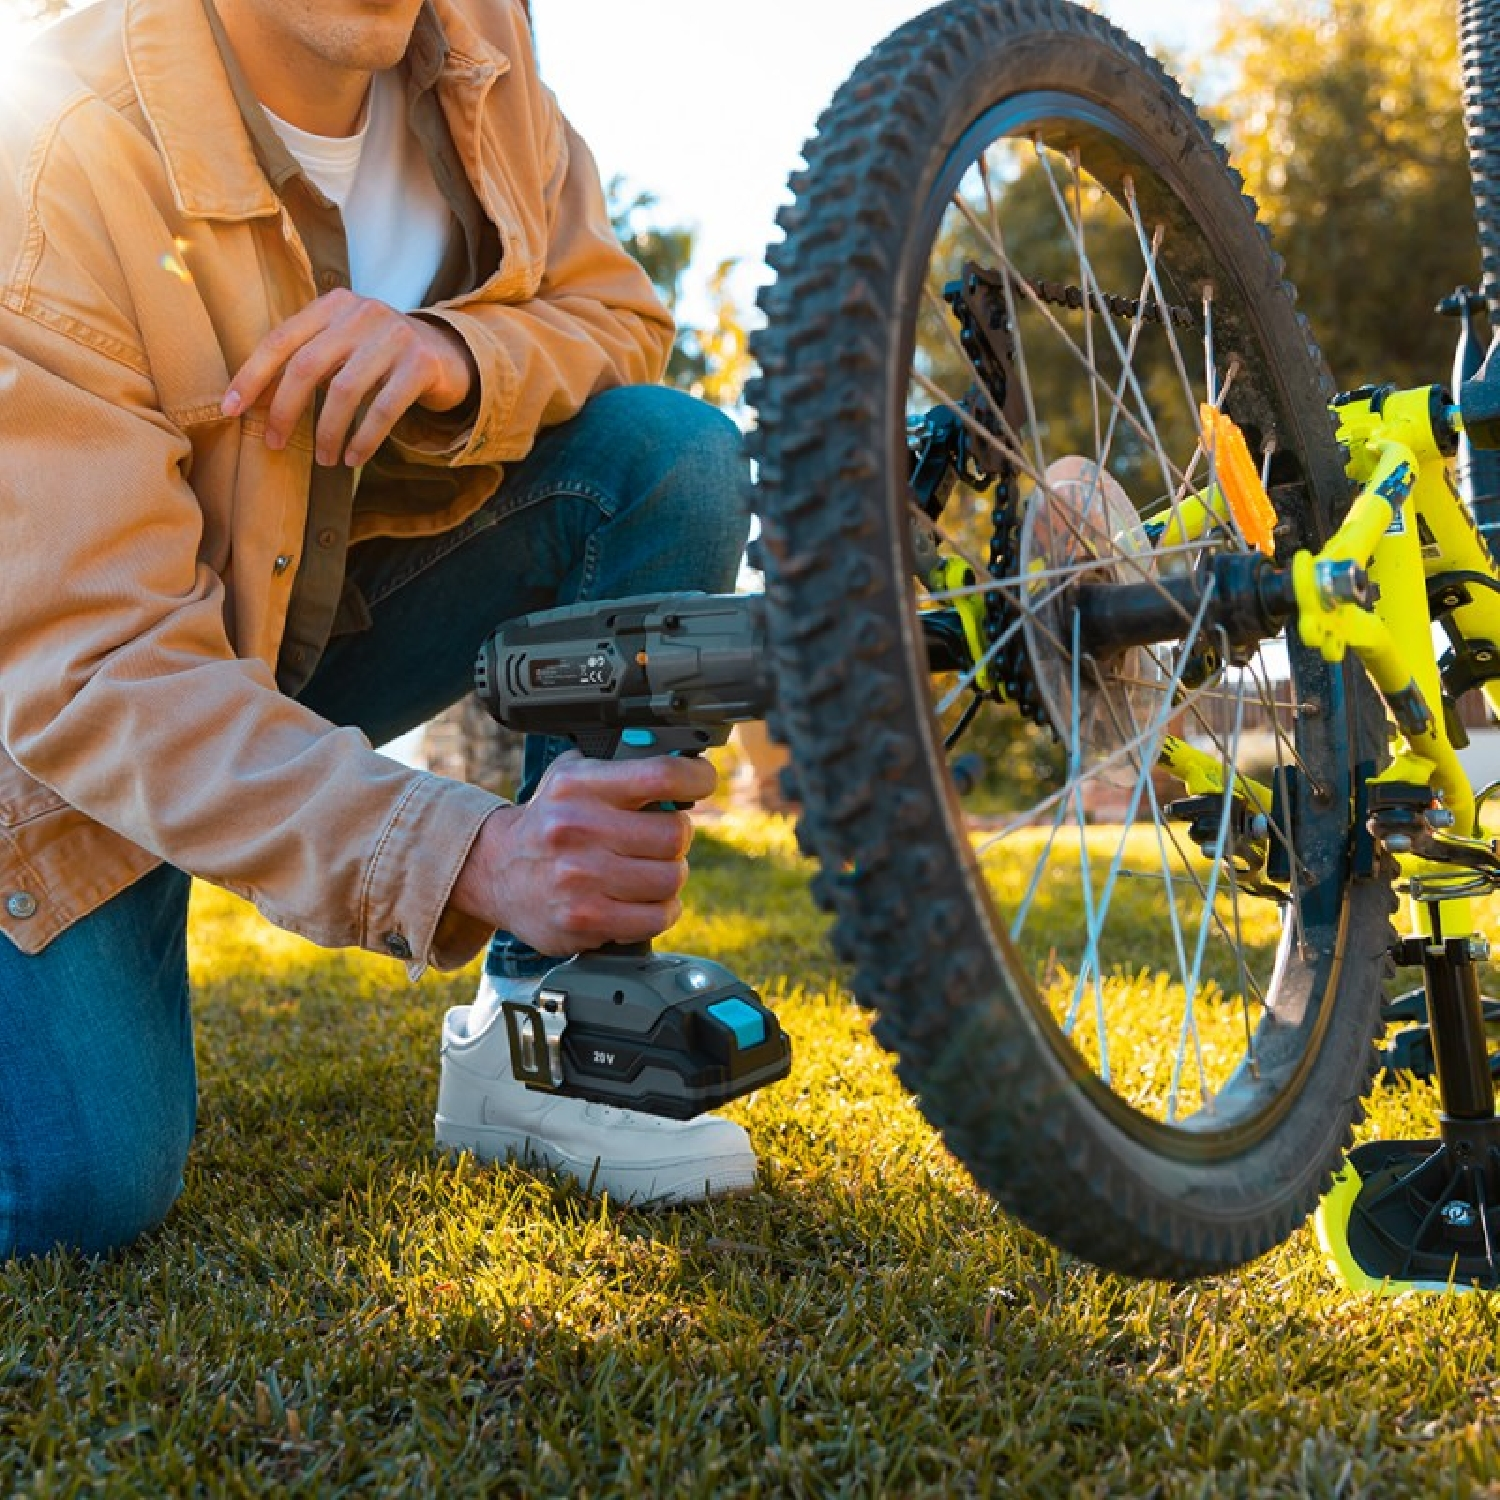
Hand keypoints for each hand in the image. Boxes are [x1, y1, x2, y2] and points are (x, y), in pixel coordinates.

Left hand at [221, 289, 477, 466]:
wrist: (449, 354)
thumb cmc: (381, 357)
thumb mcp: (343, 346)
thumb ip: (307, 360)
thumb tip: (256, 400)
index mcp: (333, 304)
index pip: (281, 340)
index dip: (252, 377)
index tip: (231, 411)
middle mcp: (362, 313)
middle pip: (307, 366)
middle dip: (286, 411)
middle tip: (275, 444)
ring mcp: (395, 336)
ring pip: (344, 391)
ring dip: (328, 432)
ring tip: (325, 459)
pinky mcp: (421, 364)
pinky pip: (384, 408)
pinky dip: (365, 439)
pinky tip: (354, 458)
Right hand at [447, 752, 718, 955]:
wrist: (494, 870)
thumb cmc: (549, 820)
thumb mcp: (572, 775)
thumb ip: (622, 765)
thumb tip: (682, 757)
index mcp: (581, 786)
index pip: (662, 775)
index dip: (696, 777)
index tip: (700, 782)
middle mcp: (579, 829)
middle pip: (675, 834)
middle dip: (677, 836)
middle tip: (661, 838)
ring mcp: (581, 878)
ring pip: (671, 878)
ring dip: (669, 876)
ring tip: (647, 870)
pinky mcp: (585, 920)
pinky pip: (656, 917)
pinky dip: (660, 910)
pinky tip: (641, 900)